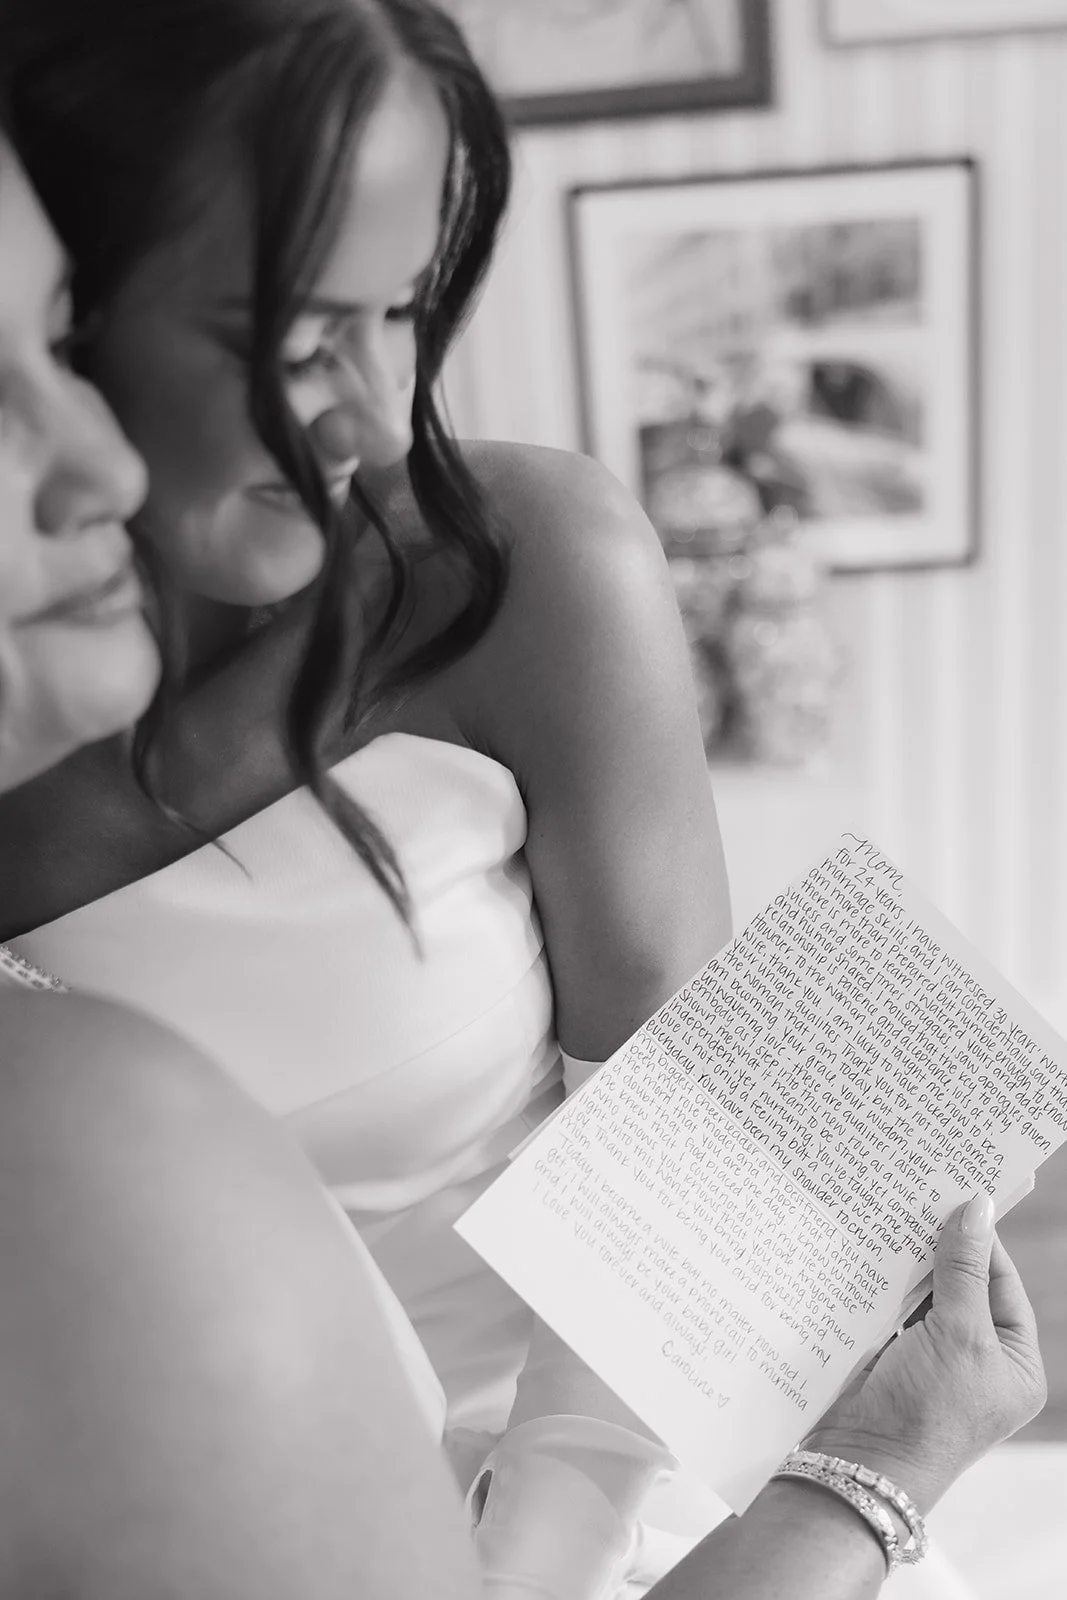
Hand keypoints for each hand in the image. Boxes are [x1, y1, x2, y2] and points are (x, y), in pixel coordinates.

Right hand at [802, 1192, 1046, 1512]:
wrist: (865, 1461)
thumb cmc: (928, 1410)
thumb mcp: (959, 1334)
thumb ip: (964, 1269)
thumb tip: (976, 1206)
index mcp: (1015, 1363)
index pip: (1003, 1283)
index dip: (982, 1240)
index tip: (958, 1194)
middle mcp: (979, 1360)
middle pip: (964, 1284)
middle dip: (941, 1246)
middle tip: (920, 1195)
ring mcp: (934, 1358)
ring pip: (925, 1292)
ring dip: (908, 1261)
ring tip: (891, 1214)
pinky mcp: (895, 1356)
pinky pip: (894, 1306)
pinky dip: (884, 1281)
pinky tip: (869, 1251)